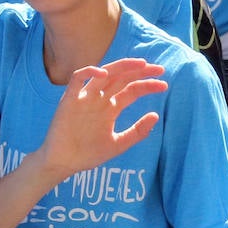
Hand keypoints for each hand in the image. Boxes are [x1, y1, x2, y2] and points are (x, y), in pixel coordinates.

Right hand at [39, 58, 167, 180]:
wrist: (62, 163)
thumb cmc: (88, 155)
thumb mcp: (118, 144)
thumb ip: (137, 132)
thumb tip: (156, 115)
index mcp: (110, 108)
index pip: (131, 90)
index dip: (148, 86)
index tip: (164, 85)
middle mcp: (99, 99)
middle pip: (121, 78)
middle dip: (140, 72)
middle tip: (160, 69)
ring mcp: (84, 97)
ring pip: (104, 74)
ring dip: (122, 66)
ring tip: (141, 64)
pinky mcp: (69, 100)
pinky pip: (77, 79)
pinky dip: (88, 72)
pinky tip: (104, 74)